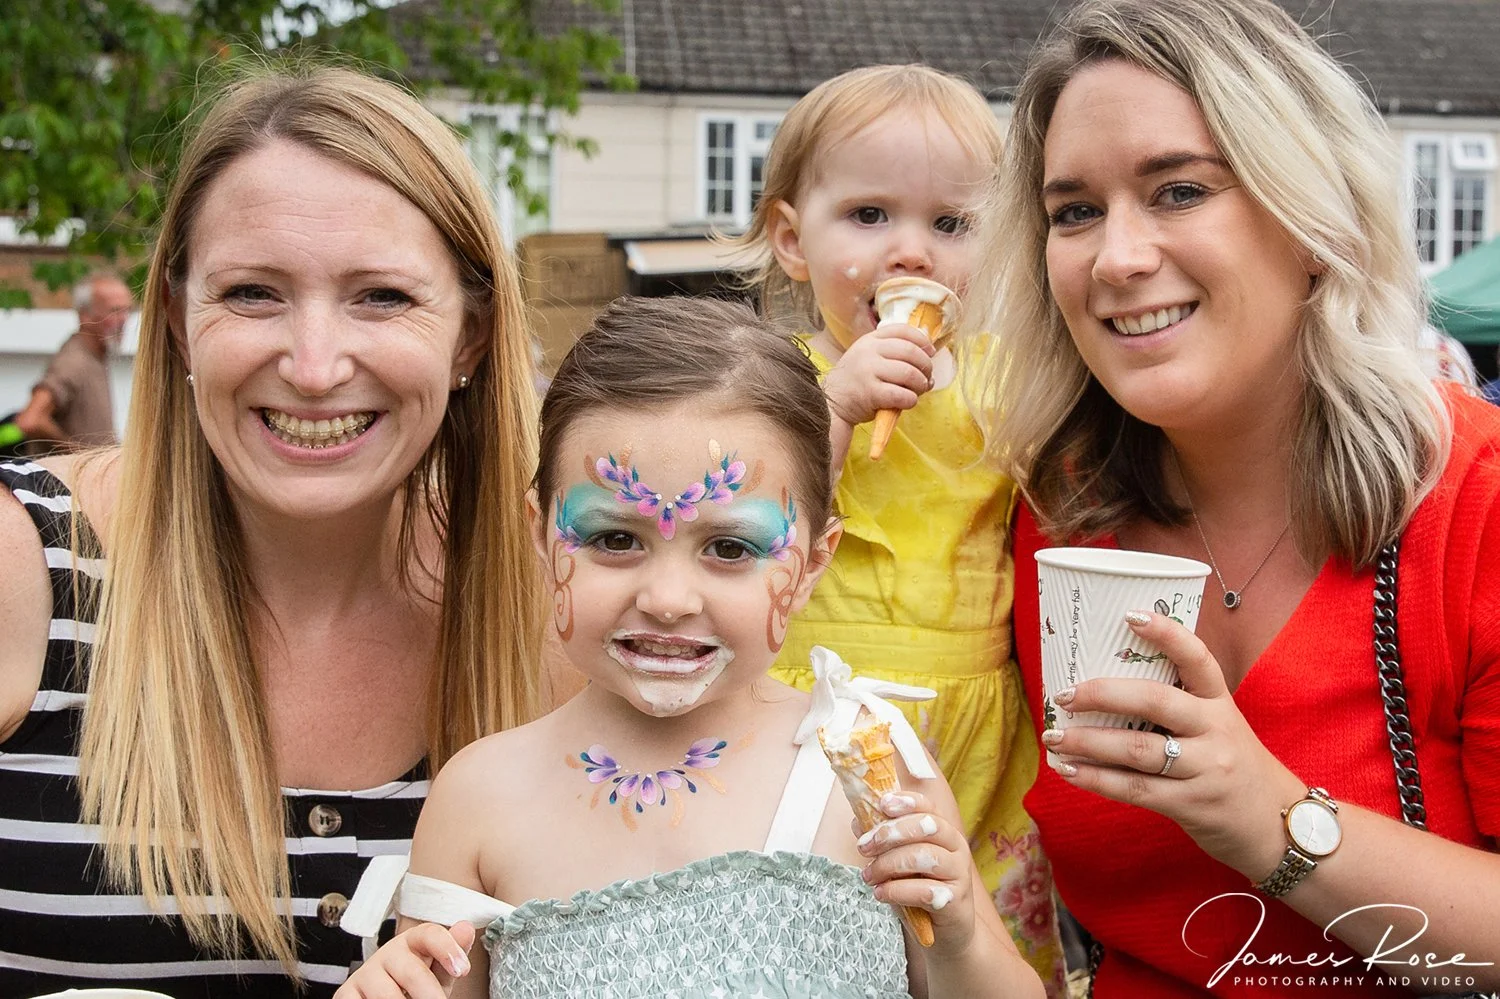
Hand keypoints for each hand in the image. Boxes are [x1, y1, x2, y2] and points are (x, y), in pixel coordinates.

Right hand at [334, 921, 475, 998]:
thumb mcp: (437, 973)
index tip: (463, 970)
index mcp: (412, 941)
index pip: (429, 934)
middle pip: (412, 971)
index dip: (447, 949)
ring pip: (388, 995)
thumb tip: (467, 927)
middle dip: (429, 994)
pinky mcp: (345, 994)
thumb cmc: (416, 987)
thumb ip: (451, 955)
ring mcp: (364, 974)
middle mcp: (387, 953)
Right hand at [822, 323, 935, 427]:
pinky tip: (908, 401)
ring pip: (909, 373)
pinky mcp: (870, 393)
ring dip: (921, 384)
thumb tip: (928, 355)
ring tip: (920, 390)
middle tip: (927, 377)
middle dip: (926, 366)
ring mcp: (868, 371)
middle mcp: (868, 351)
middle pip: (911, 352)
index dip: (922, 341)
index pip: (903, 330)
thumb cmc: (857, 381)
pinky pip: (901, 394)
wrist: (832, 402)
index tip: (930, 352)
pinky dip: (911, 399)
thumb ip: (892, 351)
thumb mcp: (868, 356)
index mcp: (870, 339)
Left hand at [857, 790, 975, 952]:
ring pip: (924, 856)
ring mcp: (959, 874)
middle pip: (927, 826)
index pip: (928, 807)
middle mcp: (956, 848)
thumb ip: (882, 841)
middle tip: (863, 848)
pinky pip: (924, 891)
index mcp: (944, 831)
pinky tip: (880, 894)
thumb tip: (858, 821)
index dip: (906, 802)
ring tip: (868, 876)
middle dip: (889, 833)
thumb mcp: (898, 862)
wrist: (942, 933)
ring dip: (888, 864)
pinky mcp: (956, 902)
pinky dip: (896, 890)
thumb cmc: (918, 890)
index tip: (882, 804)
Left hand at [1041, 611, 1302, 877]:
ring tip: (1054, 737)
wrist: (1278, 827)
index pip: (1196, 658)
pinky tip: (1068, 770)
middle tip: (1065, 694)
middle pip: (1155, 701)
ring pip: (1137, 749)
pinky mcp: (1192, 805)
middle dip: (1103, 694)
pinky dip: (1096, 779)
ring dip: (1088, 742)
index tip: (1130, 615)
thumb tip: (1106, 687)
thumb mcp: (1220, 727)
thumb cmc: (1234, 766)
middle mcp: (1216, 729)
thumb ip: (1179, 707)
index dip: (1166, 634)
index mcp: (1221, 701)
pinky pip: (1135, 789)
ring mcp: (1206, 769)